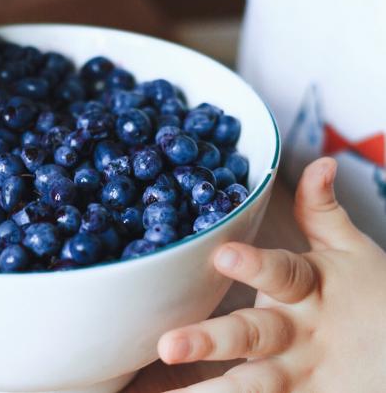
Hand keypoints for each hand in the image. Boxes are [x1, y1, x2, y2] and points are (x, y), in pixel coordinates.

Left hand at [158, 157, 385, 391]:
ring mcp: (302, 373)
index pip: (282, 274)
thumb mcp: (352, 252)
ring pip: (254, 386)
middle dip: (213, 340)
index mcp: (312, 289)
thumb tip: (322, 162)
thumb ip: (323, 211)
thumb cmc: (371, 296)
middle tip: (168, 345)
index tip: (223, 254)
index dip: (255, 265)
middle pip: (255, 335)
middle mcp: (301, 333)